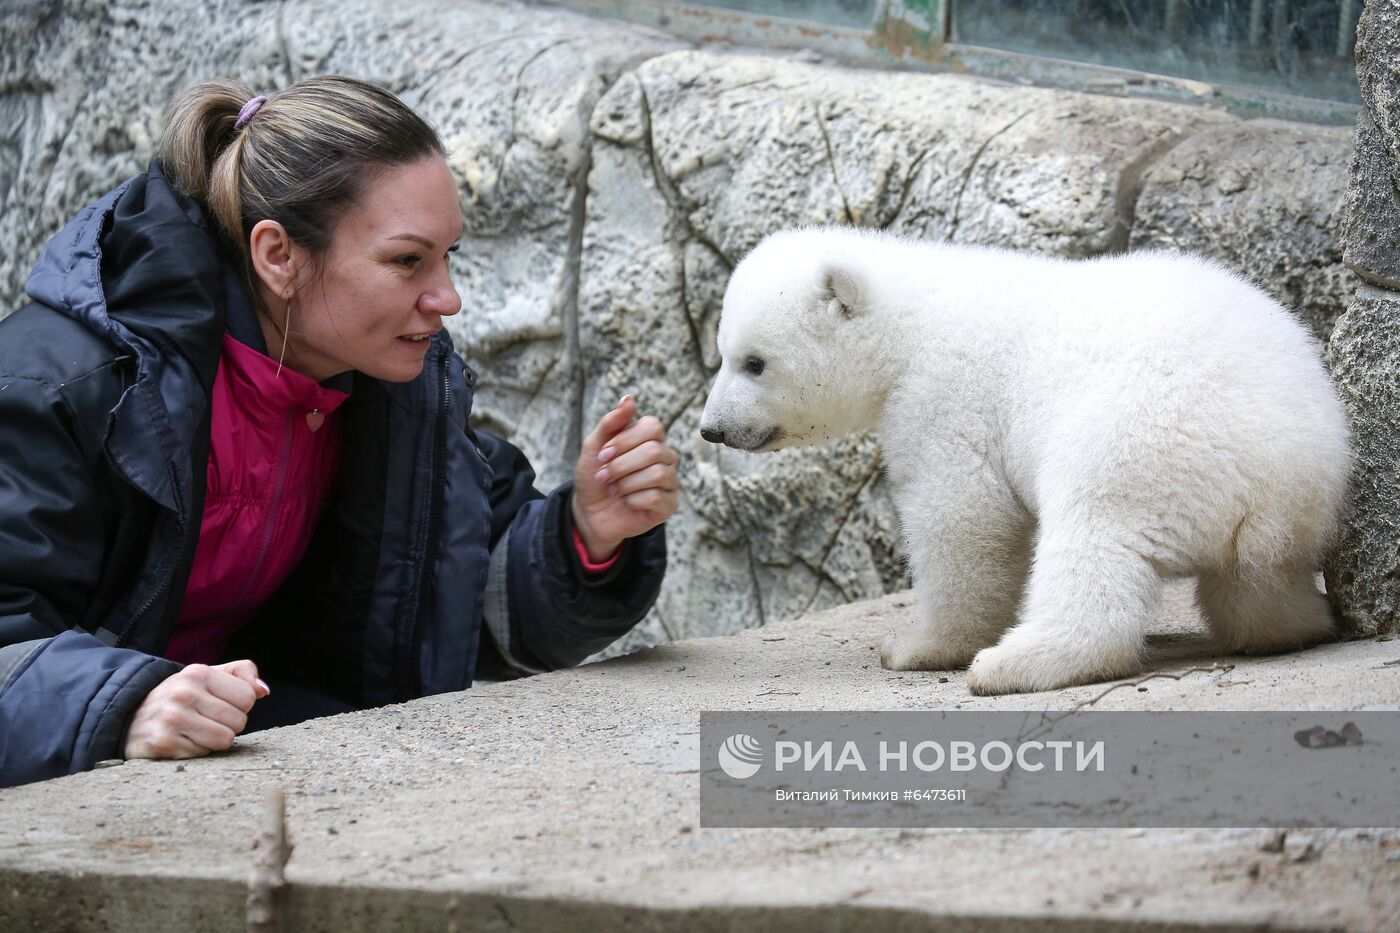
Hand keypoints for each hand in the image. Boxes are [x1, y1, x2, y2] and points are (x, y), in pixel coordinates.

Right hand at [123, 660, 269, 759]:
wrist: (130, 715)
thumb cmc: (180, 695)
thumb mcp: (207, 675)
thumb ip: (242, 673)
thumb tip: (263, 690)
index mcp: (198, 672)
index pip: (247, 697)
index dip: (239, 705)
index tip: (220, 704)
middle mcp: (184, 693)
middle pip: (239, 721)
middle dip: (228, 724)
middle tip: (207, 719)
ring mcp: (172, 719)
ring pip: (225, 740)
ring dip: (215, 740)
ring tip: (196, 730)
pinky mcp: (164, 743)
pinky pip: (204, 754)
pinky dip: (197, 751)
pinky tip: (181, 740)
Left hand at [572, 395, 679, 560]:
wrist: (590, 512)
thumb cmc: (595, 476)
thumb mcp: (594, 447)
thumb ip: (611, 422)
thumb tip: (629, 398)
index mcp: (650, 439)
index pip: (653, 427)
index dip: (625, 440)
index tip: (603, 453)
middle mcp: (665, 457)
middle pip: (654, 451)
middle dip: (621, 465)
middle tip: (605, 475)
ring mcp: (670, 481)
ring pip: (657, 474)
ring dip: (626, 483)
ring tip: (615, 489)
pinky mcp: (669, 505)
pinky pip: (656, 497)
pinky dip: (633, 500)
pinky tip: (627, 502)